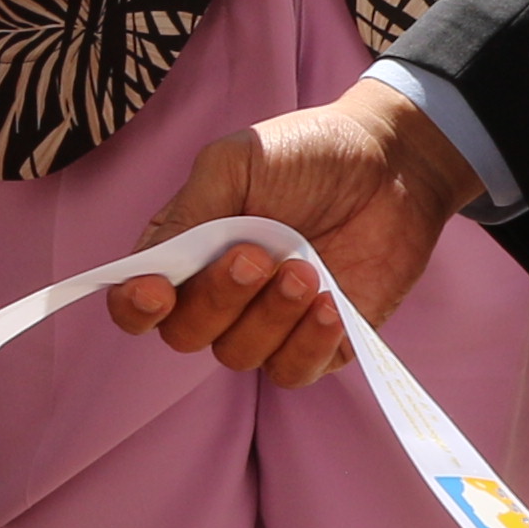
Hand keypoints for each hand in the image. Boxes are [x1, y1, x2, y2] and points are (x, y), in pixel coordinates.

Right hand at [105, 77, 481, 385]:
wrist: (391, 164)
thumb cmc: (307, 154)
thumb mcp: (236, 162)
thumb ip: (190, 212)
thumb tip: (149, 267)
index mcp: (186, 252)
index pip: (137, 303)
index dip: (137, 308)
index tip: (158, 290)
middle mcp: (219, 296)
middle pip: (185, 335)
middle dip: (218, 300)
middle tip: (258, 255)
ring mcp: (268, 324)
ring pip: (239, 355)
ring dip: (269, 317)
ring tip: (307, 267)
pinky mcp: (319, 344)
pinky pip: (293, 372)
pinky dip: (306, 344)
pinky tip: (330, 305)